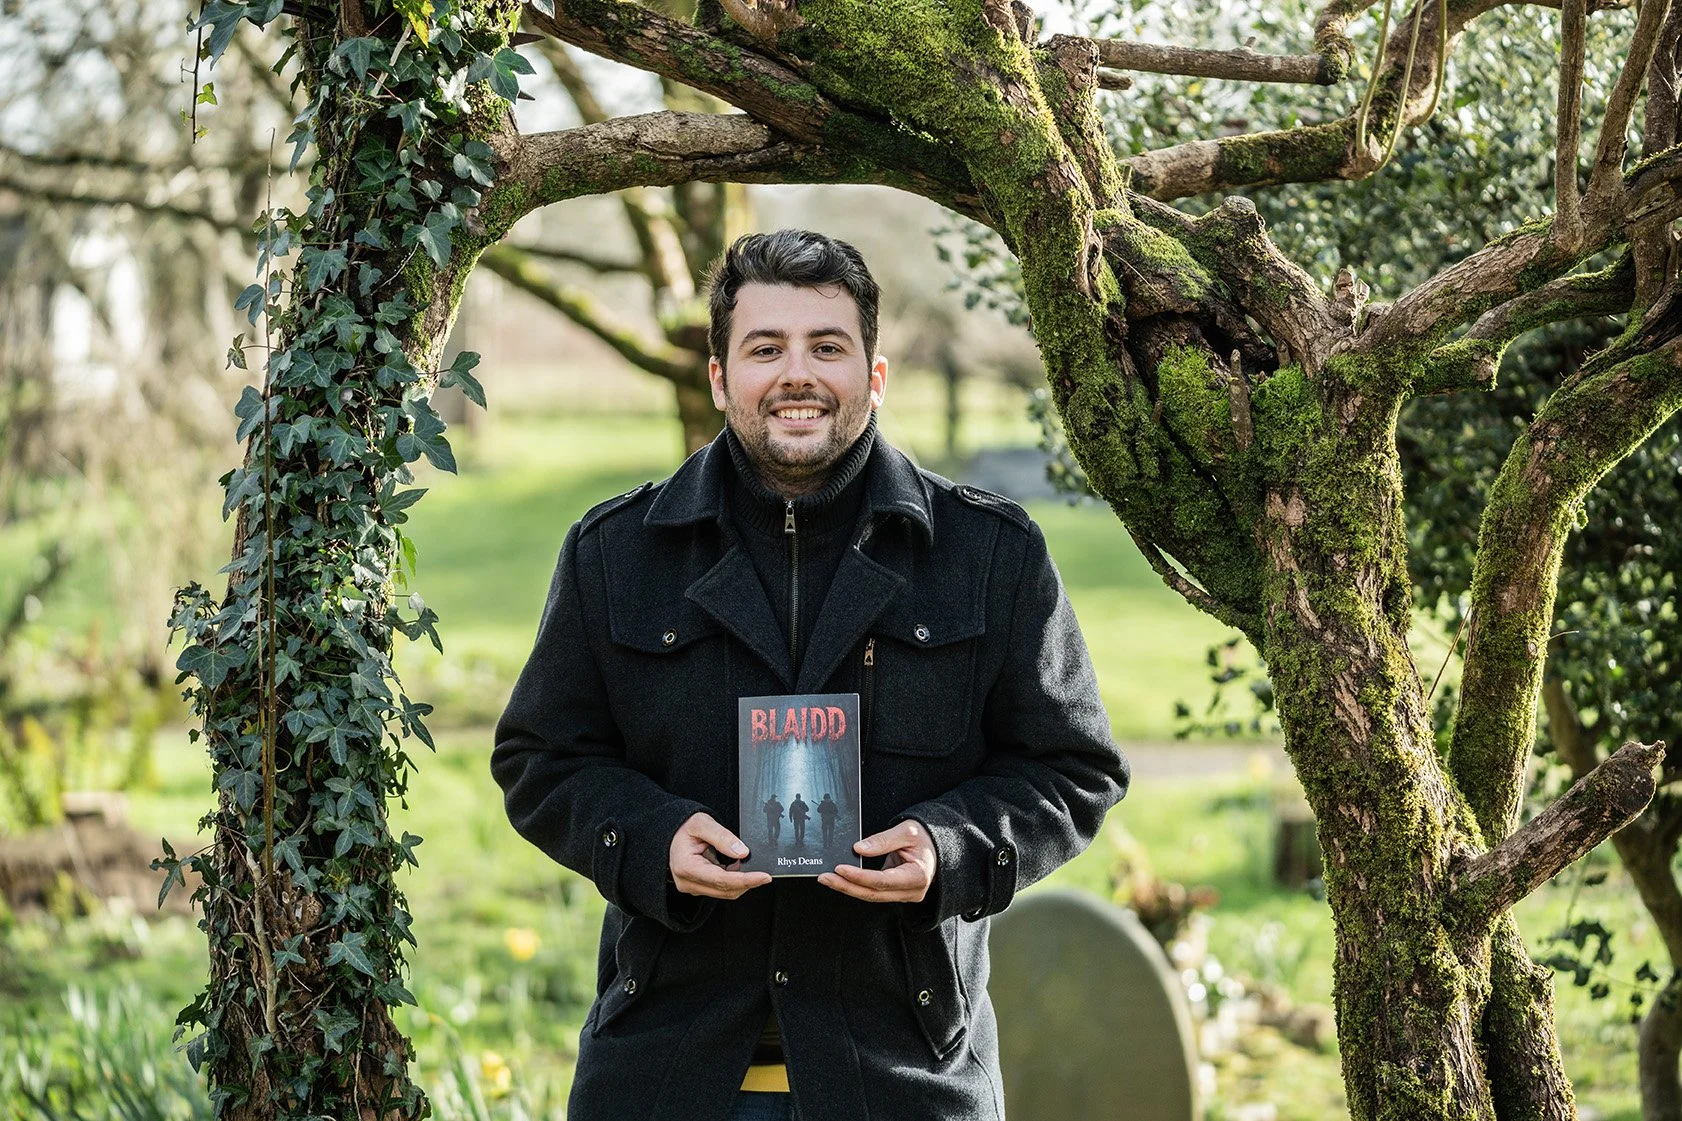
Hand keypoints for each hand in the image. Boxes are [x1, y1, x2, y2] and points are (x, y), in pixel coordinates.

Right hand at [669, 812, 771, 898]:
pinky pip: (720, 889)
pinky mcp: (698, 887)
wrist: (671, 833)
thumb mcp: (702, 823)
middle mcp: (688, 882)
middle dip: (747, 881)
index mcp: (686, 867)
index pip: (722, 880)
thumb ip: (723, 837)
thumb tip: (742, 852)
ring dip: (739, 881)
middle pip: (725, 890)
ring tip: (740, 861)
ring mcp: (692, 887)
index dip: (746, 880)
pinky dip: (732, 880)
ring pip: (725, 892)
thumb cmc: (683, 828)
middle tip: (760, 869)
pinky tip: (734, 866)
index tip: (764, 877)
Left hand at [817, 819, 936, 902]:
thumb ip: (883, 840)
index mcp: (917, 876)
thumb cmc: (926, 838)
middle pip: (873, 893)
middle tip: (825, 877)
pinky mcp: (897, 893)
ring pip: (872, 896)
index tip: (840, 868)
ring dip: (848, 887)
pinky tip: (842, 880)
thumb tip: (858, 849)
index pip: (882, 881)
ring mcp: (904, 895)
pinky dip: (857, 886)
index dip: (859, 876)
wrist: (938, 846)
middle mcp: (912, 891)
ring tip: (828, 879)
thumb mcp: (907, 831)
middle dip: (846, 886)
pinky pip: (874, 892)